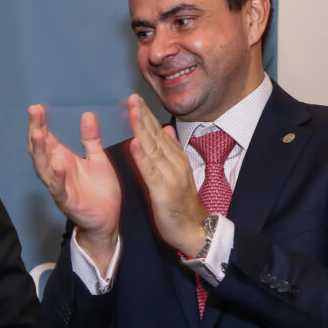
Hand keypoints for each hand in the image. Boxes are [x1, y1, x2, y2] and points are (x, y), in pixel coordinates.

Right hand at [28, 104, 120, 270]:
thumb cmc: (100, 190)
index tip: (37, 107)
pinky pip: (59, 189)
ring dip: (40, 151)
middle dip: (35, 130)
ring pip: (43, 167)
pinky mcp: (67, 201)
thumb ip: (90, 138)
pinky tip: (58, 166)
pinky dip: (57, 178)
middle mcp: (56, 171)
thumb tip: (87, 114)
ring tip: (38, 134)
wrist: (107, 219)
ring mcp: (59, 186)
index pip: (46, 138)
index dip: (40, 123)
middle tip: (34, 111)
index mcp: (62, 159)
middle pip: (39, 149)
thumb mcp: (97, 158)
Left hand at [125, 94, 207, 255]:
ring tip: (132, 110)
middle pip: (156, 135)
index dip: (146, 115)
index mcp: (175, 159)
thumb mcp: (177, 174)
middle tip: (132, 97)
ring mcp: (170, 176)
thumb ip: (170, 151)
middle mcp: (174, 163)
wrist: (194, 231)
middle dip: (143, 115)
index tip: (135, 99)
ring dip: (141, 128)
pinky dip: (142, 157)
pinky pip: (151, 171)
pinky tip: (134, 143)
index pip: (159, 132)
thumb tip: (167, 129)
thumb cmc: (182, 205)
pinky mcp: (164, 191)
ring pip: (153, 148)